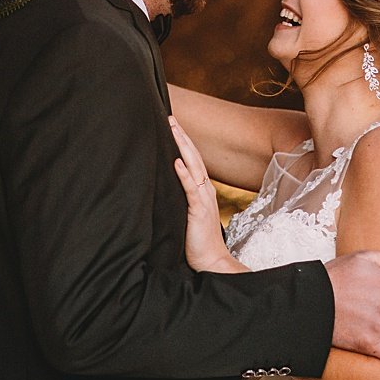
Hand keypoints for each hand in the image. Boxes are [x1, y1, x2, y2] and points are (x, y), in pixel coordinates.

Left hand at [170, 116, 245, 273]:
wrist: (211, 262)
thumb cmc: (197, 242)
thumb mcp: (188, 215)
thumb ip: (183, 199)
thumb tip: (167, 186)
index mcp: (202, 191)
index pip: (192, 160)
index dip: (183, 142)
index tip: (173, 126)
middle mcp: (205, 191)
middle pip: (193, 157)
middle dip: (182, 136)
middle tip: (170, 117)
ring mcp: (203, 200)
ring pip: (193, 167)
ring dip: (182, 147)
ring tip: (173, 129)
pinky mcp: (198, 212)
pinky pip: (191, 190)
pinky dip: (184, 175)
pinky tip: (176, 162)